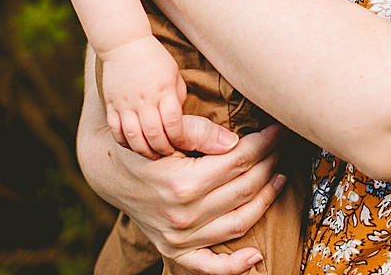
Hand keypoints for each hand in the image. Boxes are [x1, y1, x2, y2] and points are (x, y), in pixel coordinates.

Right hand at [78, 48, 285, 274]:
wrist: (111, 174)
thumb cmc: (143, 147)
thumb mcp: (165, 134)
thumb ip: (198, 133)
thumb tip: (235, 140)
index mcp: (181, 183)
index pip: (237, 161)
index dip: (262, 143)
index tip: (276, 130)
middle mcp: (182, 215)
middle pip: (243, 188)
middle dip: (268, 163)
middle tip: (279, 146)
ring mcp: (179, 237)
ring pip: (238, 222)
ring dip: (265, 199)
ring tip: (278, 177)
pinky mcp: (175, 251)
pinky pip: (210, 266)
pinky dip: (235, 265)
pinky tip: (257, 253)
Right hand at [98, 36, 188, 156]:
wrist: (124, 43)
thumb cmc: (154, 58)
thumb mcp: (174, 74)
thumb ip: (177, 97)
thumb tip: (180, 120)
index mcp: (163, 91)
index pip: (174, 123)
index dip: (179, 139)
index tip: (182, 144)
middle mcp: (145, 100)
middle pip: (155, 135)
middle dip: (164, 149)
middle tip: (168, 153)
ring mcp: (126, 104)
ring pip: (134, 137)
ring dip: (144, 150)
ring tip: (152, 154)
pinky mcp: (111, 105)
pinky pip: (116, 130)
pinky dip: (124, 142)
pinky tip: (132, 145)